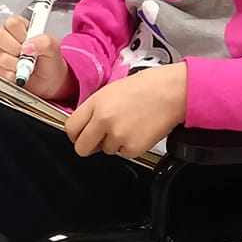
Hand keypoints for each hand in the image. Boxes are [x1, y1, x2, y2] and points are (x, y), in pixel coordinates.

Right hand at [0, 15, 72, 100]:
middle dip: (14, 49)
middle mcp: (7, 38)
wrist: (49, 83)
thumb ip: (43, 42)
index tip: (28, 41)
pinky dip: (12, 75)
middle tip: (26, 55)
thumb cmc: (49, 62)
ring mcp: (0, 53)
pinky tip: (20, 74)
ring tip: (27, 66)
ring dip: (16, 64)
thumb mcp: (53, 48)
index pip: (11, 22)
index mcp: (20, 27)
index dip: (20, 33)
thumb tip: (27, 46)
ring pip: (0, 55)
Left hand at [66, 65, 187, 158]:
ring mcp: (117, 135)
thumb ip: (95, 109)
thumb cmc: (146, 87)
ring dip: (114, 142)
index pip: (71, 128)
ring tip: (130, 124)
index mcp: (96, 103)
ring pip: (106, 150)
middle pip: (82, 148)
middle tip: (101, 139)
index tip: (81, 135)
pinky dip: (131, 146)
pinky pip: (124, 153)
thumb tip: (85, 126)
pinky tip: (139, 130)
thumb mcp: (111, 90)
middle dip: (89, 146)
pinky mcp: (133, 148)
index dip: (76, 134)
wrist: (171, 92)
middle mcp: (103, 120)